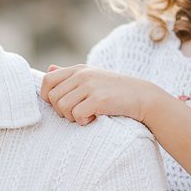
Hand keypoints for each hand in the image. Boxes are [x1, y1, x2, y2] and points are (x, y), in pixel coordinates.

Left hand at [40, 65, 161, 125]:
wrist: (143, 97)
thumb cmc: (115, 90)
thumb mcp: (92, 77)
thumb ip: (70, 75)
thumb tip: (49, 68)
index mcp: (78, 69)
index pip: (47, 80)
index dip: (48, 96)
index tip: (61, 105)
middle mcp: (82, 75)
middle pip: (53, 97)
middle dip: (61, 111)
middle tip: (77, 113)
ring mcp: (90, 86)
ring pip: (62, 107)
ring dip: (72, 117)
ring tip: (87, 115)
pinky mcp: (99, 99)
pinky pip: (77, 114)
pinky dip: (83, 121)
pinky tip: (94, 118)